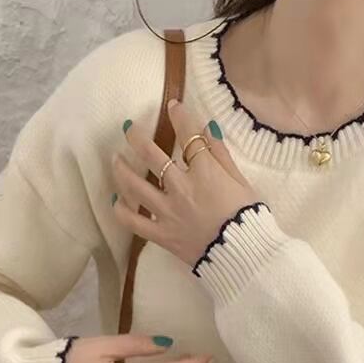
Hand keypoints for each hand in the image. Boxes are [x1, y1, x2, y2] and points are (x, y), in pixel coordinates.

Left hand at [112, 99, 260, 268]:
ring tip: (115, 159)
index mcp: (205, 172)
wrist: (242, 256)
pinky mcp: (161, 234)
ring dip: (122, 169)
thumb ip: (222, 156)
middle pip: (152, 155)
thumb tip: (208, 129)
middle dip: (137, 137)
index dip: (180, 117)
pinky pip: (134, 222)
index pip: (189, 136)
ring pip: (135, 186)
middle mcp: (181, 187)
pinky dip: (122, 211)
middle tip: (129, 128)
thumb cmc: (248, 218)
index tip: (173, 106)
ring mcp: (168, 211)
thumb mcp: (242, 182)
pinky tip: (116, 201)